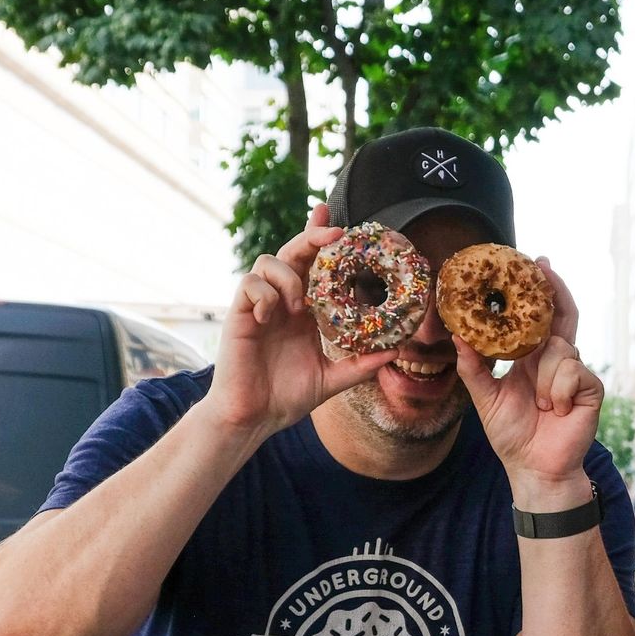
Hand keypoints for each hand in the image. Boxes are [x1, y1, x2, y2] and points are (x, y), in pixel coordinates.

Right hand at [206, 203, 394, 437]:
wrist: (254, 418)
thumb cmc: (287, 397)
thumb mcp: (332, 379)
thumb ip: (361, 364)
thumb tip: (395, 352)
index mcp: (304, 310)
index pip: (313, 264)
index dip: (320, 237)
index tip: (336, 218)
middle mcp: (282, 301)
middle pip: (293, 251)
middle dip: (312, 236)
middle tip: (334, 234)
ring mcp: (259, 306)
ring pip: (269, 261)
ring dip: (289, 277)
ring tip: (298, 307)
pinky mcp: (238, 314)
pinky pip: (249, 284)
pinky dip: (264, 294)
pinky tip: (271, 316)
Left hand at [454, 259, 603, 503]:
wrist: (534, 468)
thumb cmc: (512, 436)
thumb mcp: (485, 398)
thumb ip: (473, 368)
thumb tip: (457, 336)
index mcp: (532, 359)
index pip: (539, 319)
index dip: (539, 292)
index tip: (533, 264)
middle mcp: (556, 361)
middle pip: (562, 316)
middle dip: (555, 290)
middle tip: (544, 268)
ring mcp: (575, 374)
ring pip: (559, 349)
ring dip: (544, 377)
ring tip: (540, 404)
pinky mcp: (590, 389)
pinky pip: (573, 372)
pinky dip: (559, 390)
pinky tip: (556, 410)